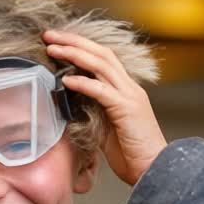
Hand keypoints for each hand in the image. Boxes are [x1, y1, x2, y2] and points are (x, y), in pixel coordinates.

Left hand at [44, 30, 165, 185]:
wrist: (155, 169)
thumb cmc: (132, 154)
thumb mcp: (106, 128)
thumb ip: (92, 112)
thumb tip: (69, 105)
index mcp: (125, 90)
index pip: (102, 58)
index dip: (80, 46)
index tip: (57, 42)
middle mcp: (129, 88)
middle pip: (101, 53)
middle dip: (74, 41)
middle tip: (49, 35)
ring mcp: (129, 96)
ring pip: (101, 64)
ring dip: (74, 54)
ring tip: (53, 48)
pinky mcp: (126, 109)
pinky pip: (101, 90)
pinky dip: (82, 82)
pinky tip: (65, 79)